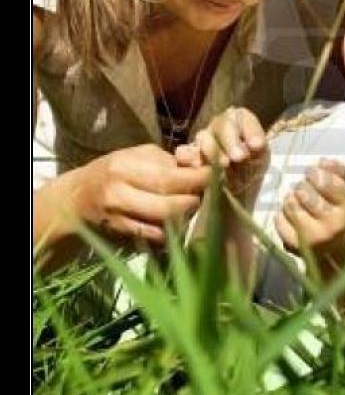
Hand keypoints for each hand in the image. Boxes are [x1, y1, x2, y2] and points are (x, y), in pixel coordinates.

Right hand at [70, 144, 211, 244]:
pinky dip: (172, 231)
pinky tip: (176, 222)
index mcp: (124, 167)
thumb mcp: (136, 156)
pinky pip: (156, 238)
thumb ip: (168, 160)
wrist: (77, 199)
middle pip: (170, 204)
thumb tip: (200, 163)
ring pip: (165, 224)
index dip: (198, 178)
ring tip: (190, 206)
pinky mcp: (122, 236)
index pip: (169, 177)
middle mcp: (119, 193)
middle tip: (204, 193)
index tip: (216, 174)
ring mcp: (119, 219)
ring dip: (186, 217)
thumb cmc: (114, 171)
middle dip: (195, 200)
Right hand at [175, 106, 268, 200]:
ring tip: (223, 166)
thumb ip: (258, 149)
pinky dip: (190, 157)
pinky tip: (199, 167)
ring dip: (213, 149)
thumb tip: (256, 145)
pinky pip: (184, 152)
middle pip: (222, 124)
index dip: (251, 129)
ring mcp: (202, 141)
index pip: (243, 117)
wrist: (235, 196)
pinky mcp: (189, 156)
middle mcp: (219, 128)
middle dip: (231, 141)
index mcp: (240, 124)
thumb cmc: (249, 172)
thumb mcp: (260, 160)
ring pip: (203, 136)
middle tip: (239, 158)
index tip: (258, 146)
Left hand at [275, 158, 344, 270]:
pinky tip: (293, 217)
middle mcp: (333, 225)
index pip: (325, 181)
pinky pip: (279, 219)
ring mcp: (313, 238)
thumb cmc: (340, 214)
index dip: (315, 173)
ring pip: (289, 203)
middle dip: (302, 186)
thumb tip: (323, 161)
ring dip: (291, 198)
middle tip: (306, 189)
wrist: (337, 254)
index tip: (314, 174)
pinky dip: (282, 214)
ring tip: (299, 203)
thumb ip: (339, 172)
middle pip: (303, 191)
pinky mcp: (295, 246)